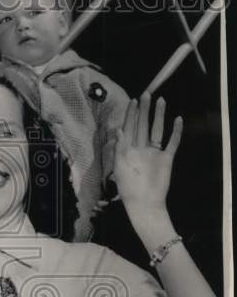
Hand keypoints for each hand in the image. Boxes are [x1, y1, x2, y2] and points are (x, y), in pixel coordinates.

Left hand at [112, 94, 181, 214]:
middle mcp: (141, 149)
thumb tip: (118, 130)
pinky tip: (178, 119)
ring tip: (161, 100)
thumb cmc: (128, 188)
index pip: (129, 128)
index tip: (133, 101)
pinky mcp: (166, 159)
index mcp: (128, 150)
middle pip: (143, 125)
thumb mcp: (120, 166)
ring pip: (157, 130)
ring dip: (159, 116)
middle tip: (147, 93)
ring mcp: (154, 153)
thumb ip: (120, 148)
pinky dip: (176, 132)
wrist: (144, 203)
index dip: (131, 114)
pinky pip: (172, 143)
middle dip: (144, 110)